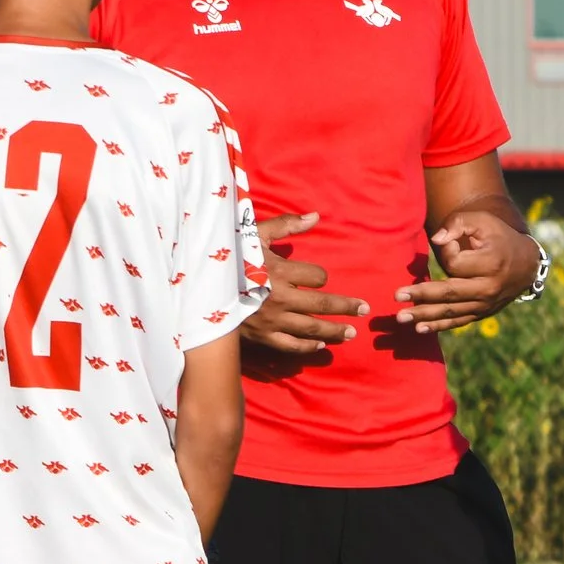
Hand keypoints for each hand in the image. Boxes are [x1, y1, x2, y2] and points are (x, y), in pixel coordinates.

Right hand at [243, 212, 367, 354]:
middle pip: (322, 305)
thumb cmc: (229, 256)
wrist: (198, 287)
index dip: (321, 276)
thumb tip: (316, 217)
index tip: (320, 278)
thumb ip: (287, 226)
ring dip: (334, 331)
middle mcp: (280, 298)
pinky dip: (308, 347)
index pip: (317, 277)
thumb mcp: (255, 235)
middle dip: (346, 307)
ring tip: (352, 333)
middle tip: (365, 309)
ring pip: (311, 329)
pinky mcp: (261, 336)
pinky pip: (290, 345)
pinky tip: (322, 346)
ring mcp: (271, 320)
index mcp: (280, 272)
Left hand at [396, 211, 541, 333]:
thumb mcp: (483, 221)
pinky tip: (420, 329)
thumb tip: (436, 241)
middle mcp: (489, 287)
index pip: (455, 263)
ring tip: (401, 318)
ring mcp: (486, 304)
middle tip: (397, 295)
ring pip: (451, 311)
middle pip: (449, 293)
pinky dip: (439, 326)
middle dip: (421, 295)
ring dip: (424, 315)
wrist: (526, 264)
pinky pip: (459, 322)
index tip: (449, 242)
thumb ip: (457, 224)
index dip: (446, 250)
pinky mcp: (483, 313)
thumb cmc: (499, 237)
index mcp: (490, 263)